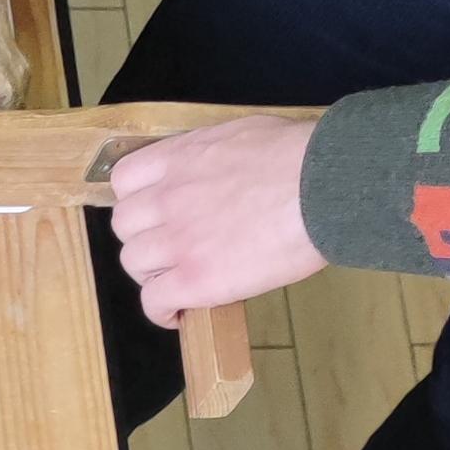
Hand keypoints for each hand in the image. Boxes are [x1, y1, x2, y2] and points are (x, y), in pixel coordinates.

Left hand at [107, 115, 322, 323]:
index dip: (137, 201)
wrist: (324, 186)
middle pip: (125, 226)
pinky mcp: (195, 278)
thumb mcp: (244, 135)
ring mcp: (177, 239)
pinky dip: (162, 311)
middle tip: (171, 252)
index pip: (125, 180)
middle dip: (145, 238)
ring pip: (135, 263)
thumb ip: (215, 157)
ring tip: (179, 282)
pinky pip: (154, 302)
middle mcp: (168, 196)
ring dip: (153, 275)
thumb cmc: (302, 157)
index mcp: (179, 158)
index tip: (153, 214)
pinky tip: (178, 314)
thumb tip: (221, 171)